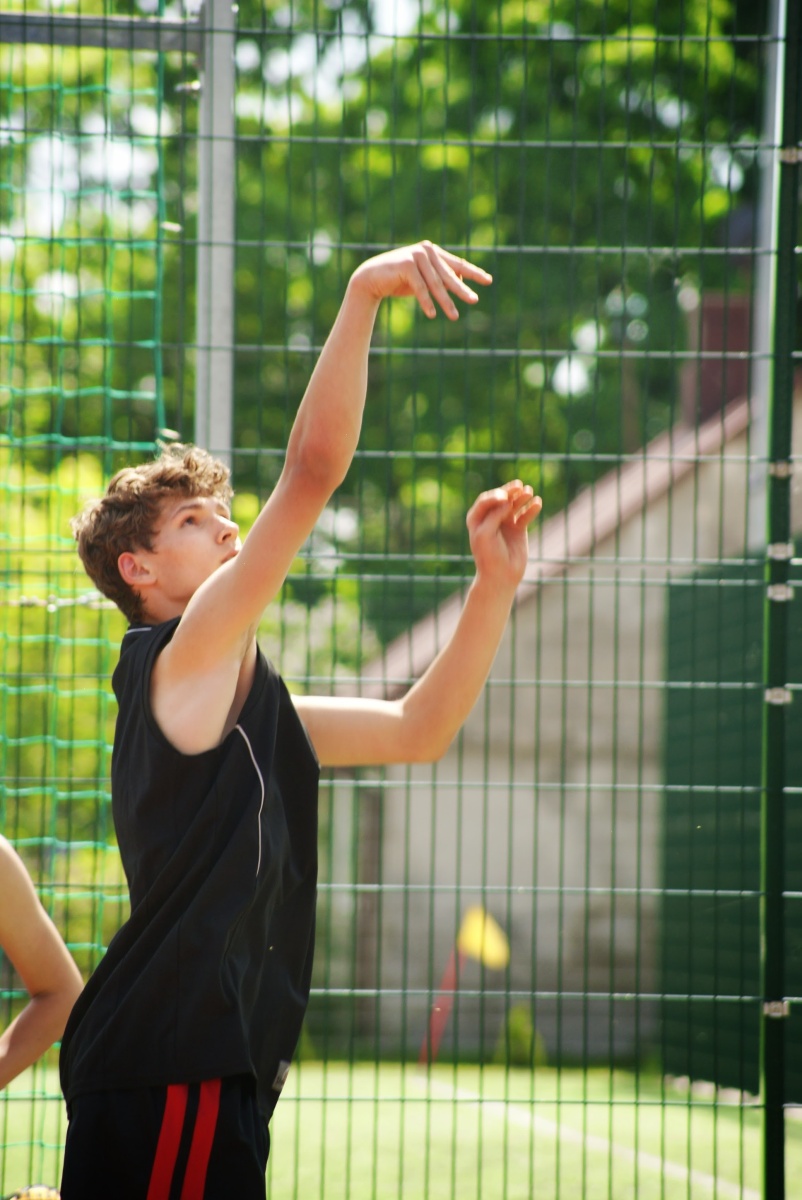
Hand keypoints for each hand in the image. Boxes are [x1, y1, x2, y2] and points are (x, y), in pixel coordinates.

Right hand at [349, 240, 491, 319]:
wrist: (371, 278)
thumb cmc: (399, 280)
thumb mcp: (423, 281)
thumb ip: (439, 279)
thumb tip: (460, 284)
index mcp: (433, 252)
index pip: (457, 264)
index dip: (473, 273)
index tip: (488, 280)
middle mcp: (427, 251)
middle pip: (449, 275)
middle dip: (461, 290)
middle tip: (474, 300)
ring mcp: (416, 256)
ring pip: (436, 283)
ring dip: (445, 301)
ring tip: (454, 316)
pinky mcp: (406, 265)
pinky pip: (420, 288)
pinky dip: (426, 302)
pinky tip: (432, 315)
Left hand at [467, 481, 541, 588]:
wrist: (501, 576)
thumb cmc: (488, 556)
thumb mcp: (485, 534)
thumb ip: (494, 515)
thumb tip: (507, 500)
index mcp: (477, 519)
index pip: (486, 500)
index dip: (494, 496)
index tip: (503, 498)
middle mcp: (491, 518)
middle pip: (501, 499)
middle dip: (509, 491)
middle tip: (518, 486)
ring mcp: (505, 522)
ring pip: (514, 505)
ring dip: (521, 498)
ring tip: (529, 492)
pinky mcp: (518, 529)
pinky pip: (525, 515)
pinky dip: (531, 509)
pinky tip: (537, 503)